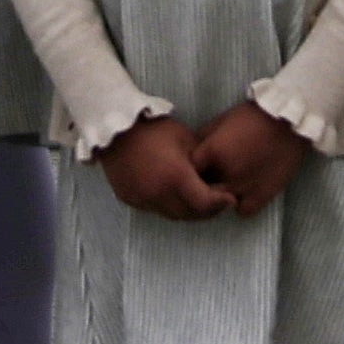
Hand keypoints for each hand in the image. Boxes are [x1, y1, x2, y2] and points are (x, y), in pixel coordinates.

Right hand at [97, 112, 233, 221]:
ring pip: (171, 215)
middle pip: (190, 214)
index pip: (205, 203)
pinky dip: (166, 205)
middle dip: (206, 210)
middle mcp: (158, 194)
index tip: (229, 198)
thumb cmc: (154, 128)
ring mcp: (142, 199)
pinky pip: (153, 209)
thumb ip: (203, 162)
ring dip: (186, 210)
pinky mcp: (129, 199)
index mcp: (176, 178)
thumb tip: (217, 176)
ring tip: (194, 198)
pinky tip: (170, 193)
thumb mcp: (186, 139)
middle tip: (216, 201)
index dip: (220, 203)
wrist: (114, 128)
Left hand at [190, 98, 312, 214]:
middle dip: (202, 185)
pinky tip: (244, 193)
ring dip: (220, 197)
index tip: (196, 167)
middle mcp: (225, 172)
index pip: (187, 170)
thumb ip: (203, 138)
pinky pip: (242, 211)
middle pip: (200, 190)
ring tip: (228, 185)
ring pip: (219, 204)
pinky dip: (241, 204)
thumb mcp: (222, 120)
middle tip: (210, 177)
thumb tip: (189, 151)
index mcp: (212, 151)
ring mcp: (244, 186)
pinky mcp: (262, 195)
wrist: (289, 121)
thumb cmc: (254, 117)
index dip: (189, 170)